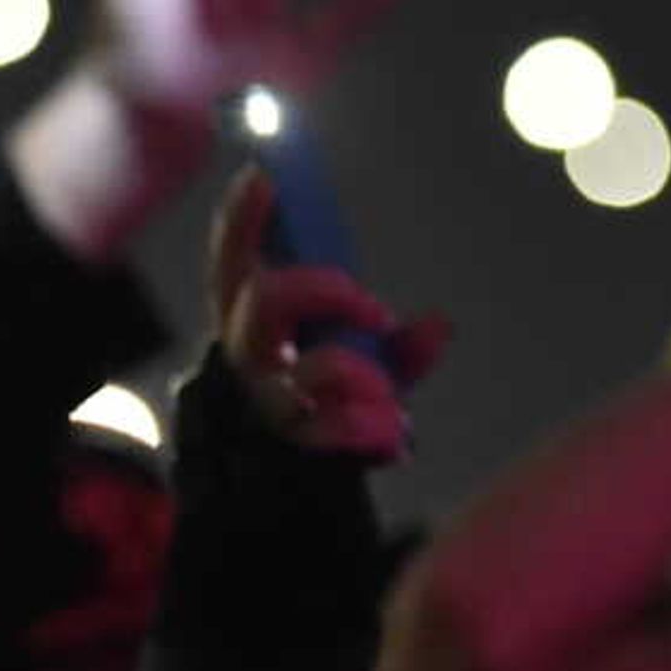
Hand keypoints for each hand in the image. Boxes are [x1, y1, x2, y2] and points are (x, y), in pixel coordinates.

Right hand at [204, 170, 449, 462]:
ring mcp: (265, 401)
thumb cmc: (327, 409)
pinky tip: (390, 433)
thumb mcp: (366, 366)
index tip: (261, 176)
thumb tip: (439, 323)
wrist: (293, 495)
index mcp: (254, 323)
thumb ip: (397, 345)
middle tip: (373, 305)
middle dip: (322, 291)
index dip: (239, 221)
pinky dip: (367, 427)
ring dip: (357, 372)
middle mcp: (249, 357)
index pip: (231, 266)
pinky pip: (329, 429)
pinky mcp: (288, 445)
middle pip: (264, 300)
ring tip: (389, 394)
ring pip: (306, 369)